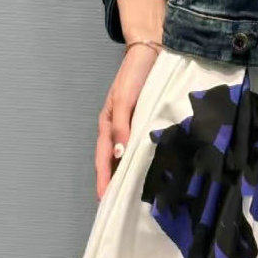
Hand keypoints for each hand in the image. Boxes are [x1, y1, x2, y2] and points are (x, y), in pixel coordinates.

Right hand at [95, 42, 159, 199]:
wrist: (152, 52)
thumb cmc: (134, 74)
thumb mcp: (125, 100)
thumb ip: (122, 126)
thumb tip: (119, 153)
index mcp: (108, 125)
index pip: (104, 160)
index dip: (104, 180)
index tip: (105, 201)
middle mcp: (119, 129)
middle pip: (114, 162)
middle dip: (115, 183)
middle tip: (120, 206)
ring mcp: (132, 127)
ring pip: (128, 156)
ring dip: (130, 174)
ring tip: (136, 196)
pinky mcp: (146, 122)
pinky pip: (141, 146)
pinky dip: (143, 160)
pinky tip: (152, 171)